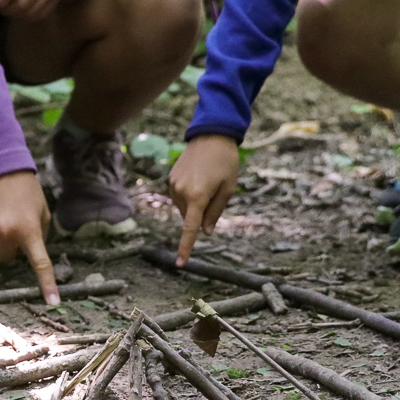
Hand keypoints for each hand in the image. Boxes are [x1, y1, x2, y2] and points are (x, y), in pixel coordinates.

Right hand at [0, 170, 58, 303]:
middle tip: (12, 226)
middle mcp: (7, 232)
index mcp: (30, 230)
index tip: (53, 302)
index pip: (40, 263)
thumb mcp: (42, 211)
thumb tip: (31, 254)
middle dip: (9, 247)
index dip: (47, 284)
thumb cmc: (26, 192)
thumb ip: (40, 234)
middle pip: (5, 258)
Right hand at [168, 134, 241, 264]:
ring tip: (207, 182)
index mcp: (198, 196)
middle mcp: (181, 192)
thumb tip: (205, 232)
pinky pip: (179, 197)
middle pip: (189, 217)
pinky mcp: (171, 179)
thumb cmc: (225, 163)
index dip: (186, 247)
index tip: (180, 264)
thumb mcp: (228, 189)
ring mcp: (173, 185)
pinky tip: (198, 178)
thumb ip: (215, 213)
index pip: (190, 228)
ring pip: (184, 208)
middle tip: (215, 193)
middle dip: (201, 214)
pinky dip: (188, 196)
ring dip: (194, 204)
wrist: (211, 136)